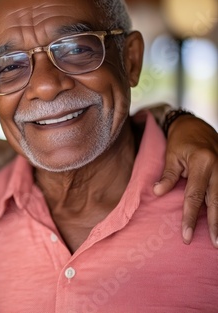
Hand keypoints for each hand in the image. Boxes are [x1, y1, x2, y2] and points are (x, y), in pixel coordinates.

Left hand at [153, 115, 217, 247]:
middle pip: (216, 202)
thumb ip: (168, 175)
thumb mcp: (171, 155)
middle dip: (214, 225)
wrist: (194, 124)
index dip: (190, 217)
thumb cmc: (180, 140)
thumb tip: (158, 193)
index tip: (186, 235)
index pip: (194, 196)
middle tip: (214, 244)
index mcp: (202, 163)